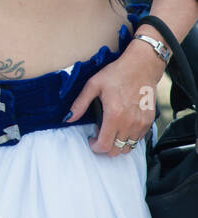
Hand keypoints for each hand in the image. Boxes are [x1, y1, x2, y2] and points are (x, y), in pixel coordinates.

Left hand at [67, 38, 164, 156]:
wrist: (141, 67)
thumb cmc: (117, 74)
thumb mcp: (93, 85)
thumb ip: (80, 104)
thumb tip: (68, 118)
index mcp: (114, 115)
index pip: (105, 145)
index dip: (95, 147)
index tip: (91, 140)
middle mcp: (130, 123)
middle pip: (117, 150)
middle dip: (105, 147)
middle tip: (99, 135)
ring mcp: (141, 123)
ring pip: (129, 147)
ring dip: (118, 143)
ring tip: (111, 130)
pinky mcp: (149, 121)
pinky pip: (139, 139)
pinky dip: (129, 138)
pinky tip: (122, 126)